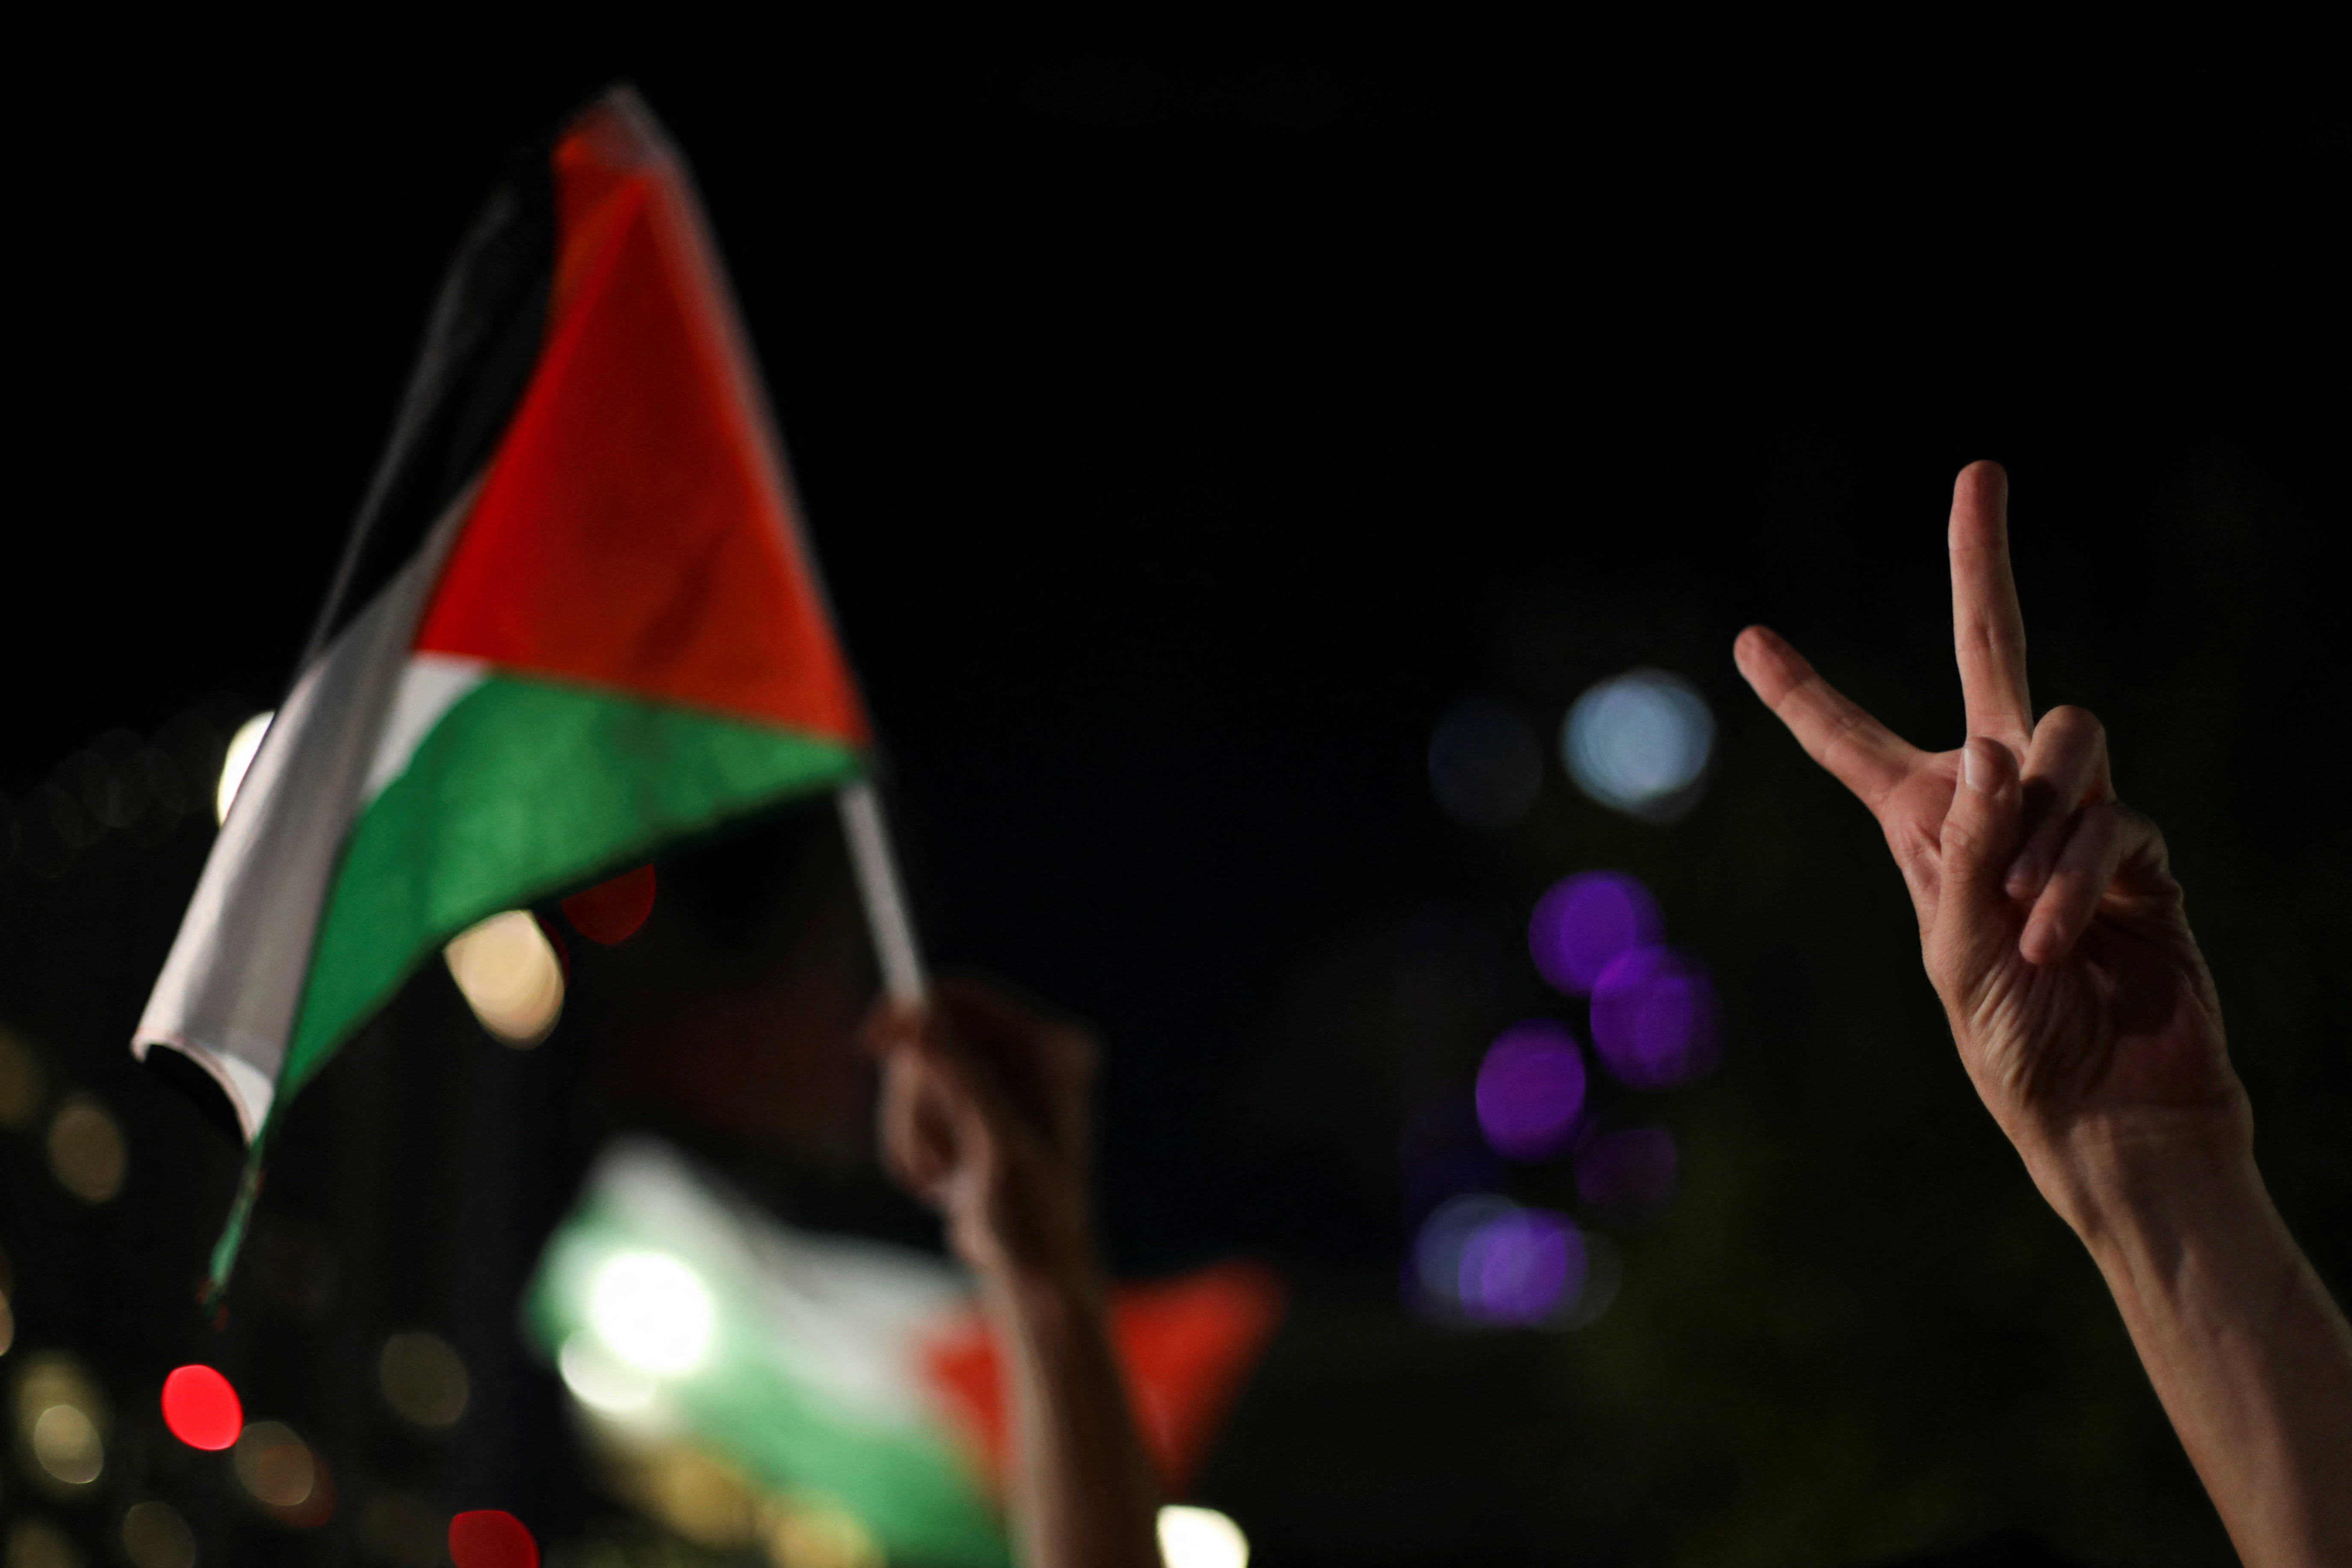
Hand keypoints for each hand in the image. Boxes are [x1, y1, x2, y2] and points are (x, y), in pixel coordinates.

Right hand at [868, 975, 1103, 1285]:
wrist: (1039, 1271)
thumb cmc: (1034, 1217)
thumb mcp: (997, 1145)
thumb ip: (961, 1078)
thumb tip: (918, 1016)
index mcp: (1053, 1048)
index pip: (965, 995)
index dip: (911, 1010)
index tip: (870, 1042)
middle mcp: (1031, 1053)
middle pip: (931, 1035)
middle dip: (918, 1100)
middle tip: (939, 1162)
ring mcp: (1000, 1080)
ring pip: (915, 1076)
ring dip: (915, 1133)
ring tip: (949, 1180)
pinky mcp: (973, 1107)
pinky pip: (913, 1109)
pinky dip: (915, 1147)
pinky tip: (946, 1182)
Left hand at [1735, 462, 2247, 1215]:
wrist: (2107, 1111)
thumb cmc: (2013, 1048)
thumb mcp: (1955, 953)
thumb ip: (1963, 849)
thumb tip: (1989, 744)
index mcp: (1923, 832)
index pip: (1852, 746)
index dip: (1803, 693)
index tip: (1747, 639)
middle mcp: (1997, 808)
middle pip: (1993, 660)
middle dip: (1982, 564)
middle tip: (1979, 470)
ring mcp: (2075, 820)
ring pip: (2062, 740)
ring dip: (2043, 824)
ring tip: (2029, 919)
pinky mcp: (2143, 850)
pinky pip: (2113, 817)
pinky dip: (2079, 878)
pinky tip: (2062, 939)